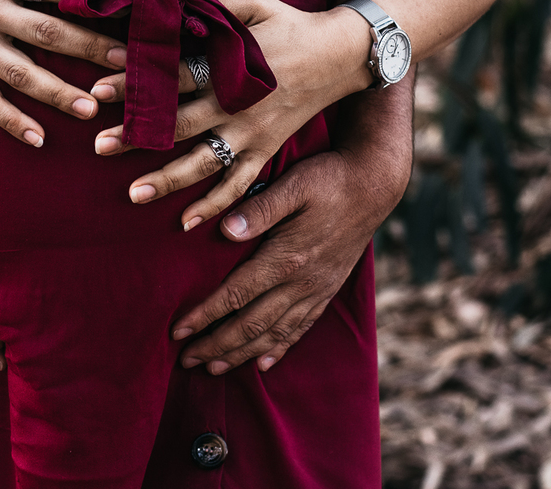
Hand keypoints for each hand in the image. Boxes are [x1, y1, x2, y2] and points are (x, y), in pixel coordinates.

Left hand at [91, 0, 370, 227]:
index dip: (135, 81)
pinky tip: (187, 223)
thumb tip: (170, 4)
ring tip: (133, 194)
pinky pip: (239, 184)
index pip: (173, 76)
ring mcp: (252, 134)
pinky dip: (215, 205)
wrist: (342, 55)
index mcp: (230, 68)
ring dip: (168, 179)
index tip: (99, 90)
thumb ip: (214, 6)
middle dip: (137, 137)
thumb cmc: (290, 24)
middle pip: (179, 126)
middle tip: (100, 146)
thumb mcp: (255, 3)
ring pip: (204, 163)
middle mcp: (237, 107)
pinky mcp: (266, 151)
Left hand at [170, 137, 409, 373]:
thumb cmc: (328, 180)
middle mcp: (301, 283)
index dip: (204, 316)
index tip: (177, 331)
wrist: (373, 185)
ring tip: (213, 369)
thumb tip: (224, 230)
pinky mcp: (327, 290)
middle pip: (251, 324)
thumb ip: (259, 210)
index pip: (235, 295)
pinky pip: (300, 328)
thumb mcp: (293, 185)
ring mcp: (316, 290)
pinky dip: (279, 348)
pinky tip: (263, 363)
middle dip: (216, 345)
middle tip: (186, 360)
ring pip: (273, 333)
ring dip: (241, 354)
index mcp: (286, 258)